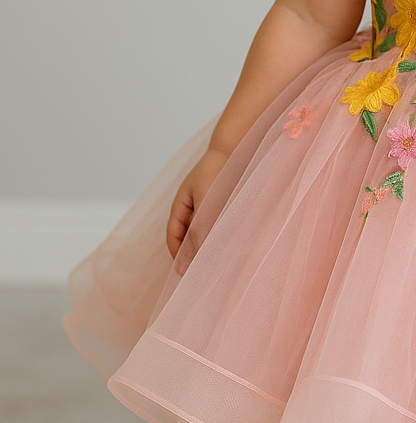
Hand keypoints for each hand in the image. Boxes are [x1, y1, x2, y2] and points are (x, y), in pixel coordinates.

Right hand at [166, 148, 228, 274]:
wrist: (235, 148)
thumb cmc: (216, 171)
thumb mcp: (205, 202)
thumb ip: (199, 230)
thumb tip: (189, 259)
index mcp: (180, 206)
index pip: (173, 236)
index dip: (177, 255)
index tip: (184, 272)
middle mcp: (192, 207)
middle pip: (187, 237)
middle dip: (193, 255)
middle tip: (202, 274)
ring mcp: (206, 206)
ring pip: (203, 233)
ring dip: (208, 246)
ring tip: (218, 263)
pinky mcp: (221, 206)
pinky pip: (218, 225)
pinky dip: (221, 236)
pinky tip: (232, 244)